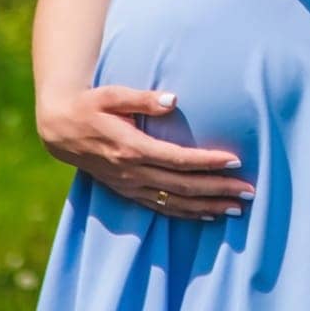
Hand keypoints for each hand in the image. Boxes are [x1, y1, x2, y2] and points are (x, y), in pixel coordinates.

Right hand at [35, 83, 252, 221]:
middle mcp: (133, 172)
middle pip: (184, 186)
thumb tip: (174, 99)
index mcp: (132, 147)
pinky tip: (208, 215)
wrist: (60, 131)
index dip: (208, 161)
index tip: (235, 160)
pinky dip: (187, 214)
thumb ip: (143, 98)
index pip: (179, 159)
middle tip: (249, 192)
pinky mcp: (129, 193)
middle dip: (218, 190)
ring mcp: (131, 186)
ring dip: (208, 207)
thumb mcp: (112, 94)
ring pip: (176, 203)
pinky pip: (163, 208)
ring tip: (237, 209)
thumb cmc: (90, 105)